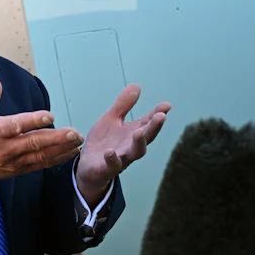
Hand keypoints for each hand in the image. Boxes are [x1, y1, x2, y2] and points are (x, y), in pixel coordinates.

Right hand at [0, 71, 83, 185]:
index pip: (16, 125)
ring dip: (61, 149)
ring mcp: (12, 162)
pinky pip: (40, 165)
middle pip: (34, 143)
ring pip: (40, 156)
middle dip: (56, 138)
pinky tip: (70, 152)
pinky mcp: (18, 170)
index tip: (49, 116)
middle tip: (74, 133)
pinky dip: (56, 159)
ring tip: (77, 141)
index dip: (33, 121)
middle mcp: (5, 148)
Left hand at [76, 84, 170, 206]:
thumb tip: (136, 85)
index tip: (167, 105)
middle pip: (146, 137)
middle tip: (161, 116)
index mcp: (133, 133)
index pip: (148, 122)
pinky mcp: (106, 169)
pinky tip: (110, 152)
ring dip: (139, 143)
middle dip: (154, 127)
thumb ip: (123, 105)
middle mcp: (130, 146)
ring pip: (134, 153)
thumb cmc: (104, 142)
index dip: (157, 114)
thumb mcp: (111, 119)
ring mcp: (120, 158)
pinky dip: (112, 159)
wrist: (87, 167)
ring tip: (140, 132)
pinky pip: (112, 165)